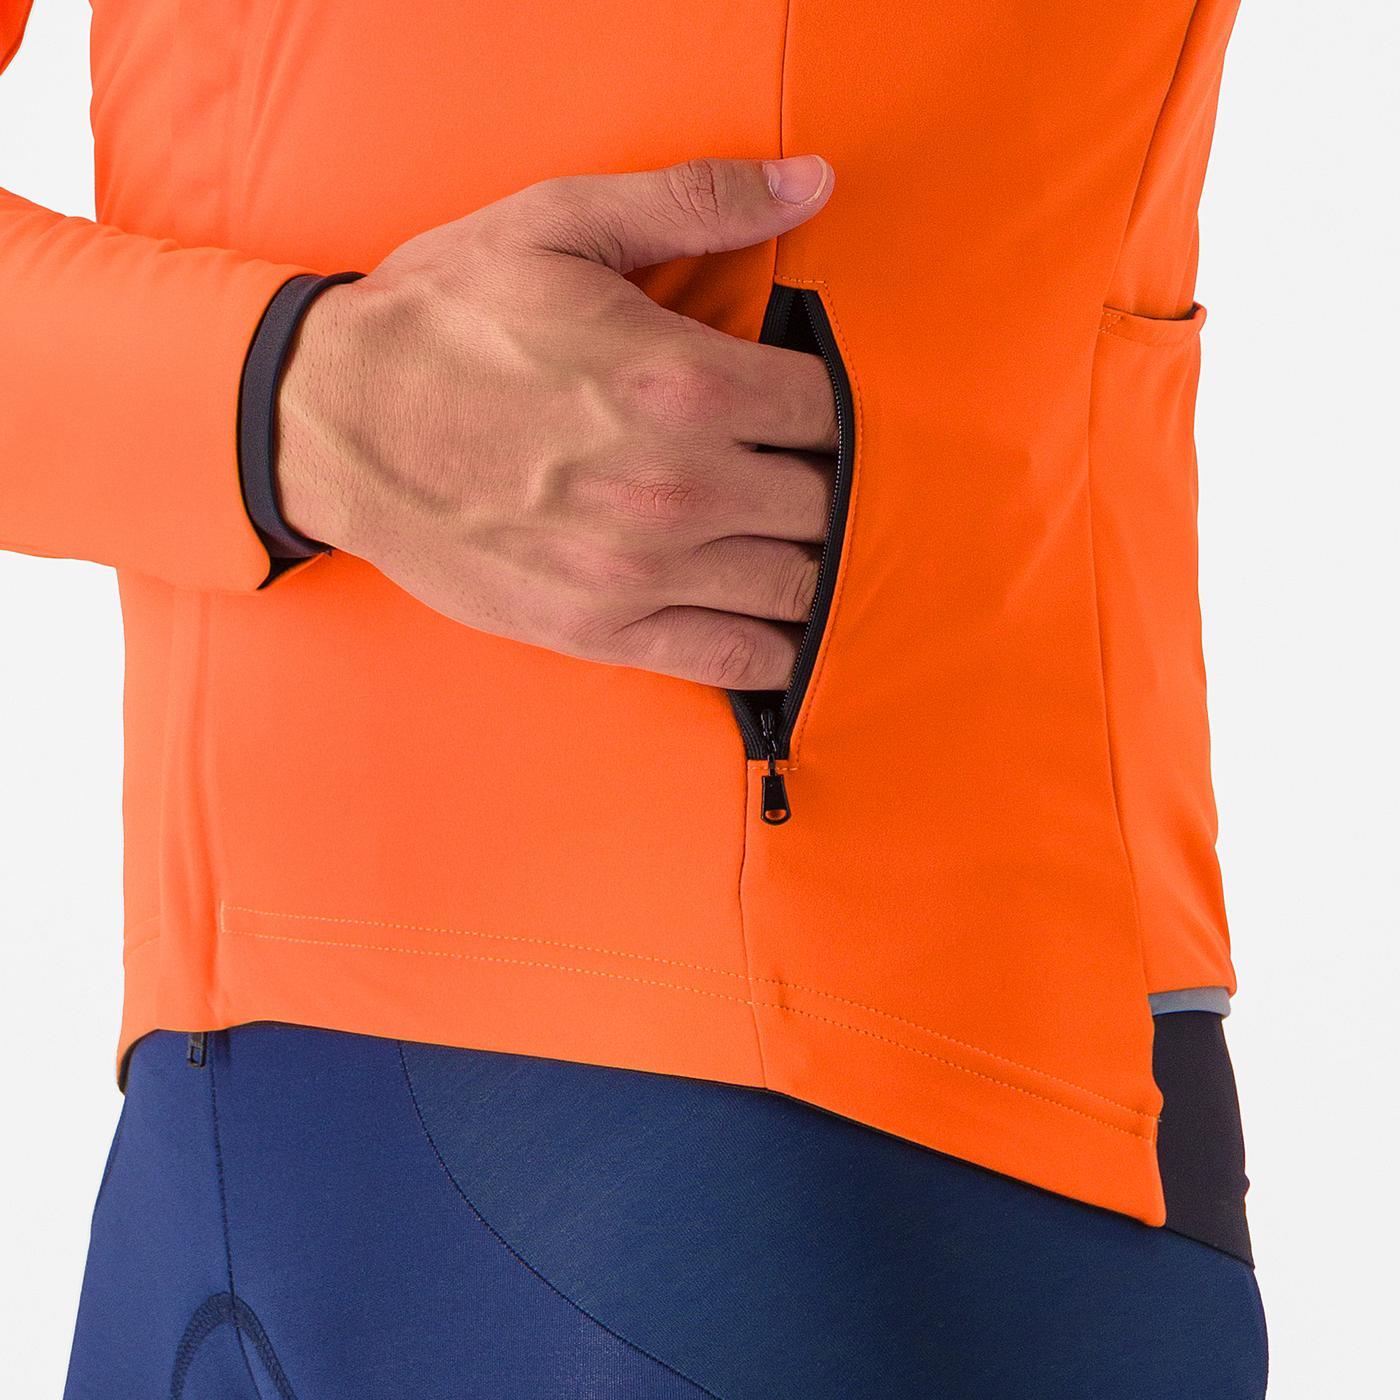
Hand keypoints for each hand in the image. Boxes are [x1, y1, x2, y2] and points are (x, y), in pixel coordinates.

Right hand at [276, 155, 836, 689]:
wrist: (334, 419)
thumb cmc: (446, 318)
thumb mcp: (558, 223)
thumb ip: (694, 201)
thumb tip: (811, 182)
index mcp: (683, 381)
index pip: (830, 412)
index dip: (836, 409)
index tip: (811, 411)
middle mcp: (677, 485)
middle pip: (825, 502)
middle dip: (827, 485)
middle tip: (807, 474)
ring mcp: (640, 570)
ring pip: (796, 586)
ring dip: (813, 564)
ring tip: (797, 541)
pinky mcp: (600, 629)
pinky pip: (732, 658)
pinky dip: (773, 649)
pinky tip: (776, 623)